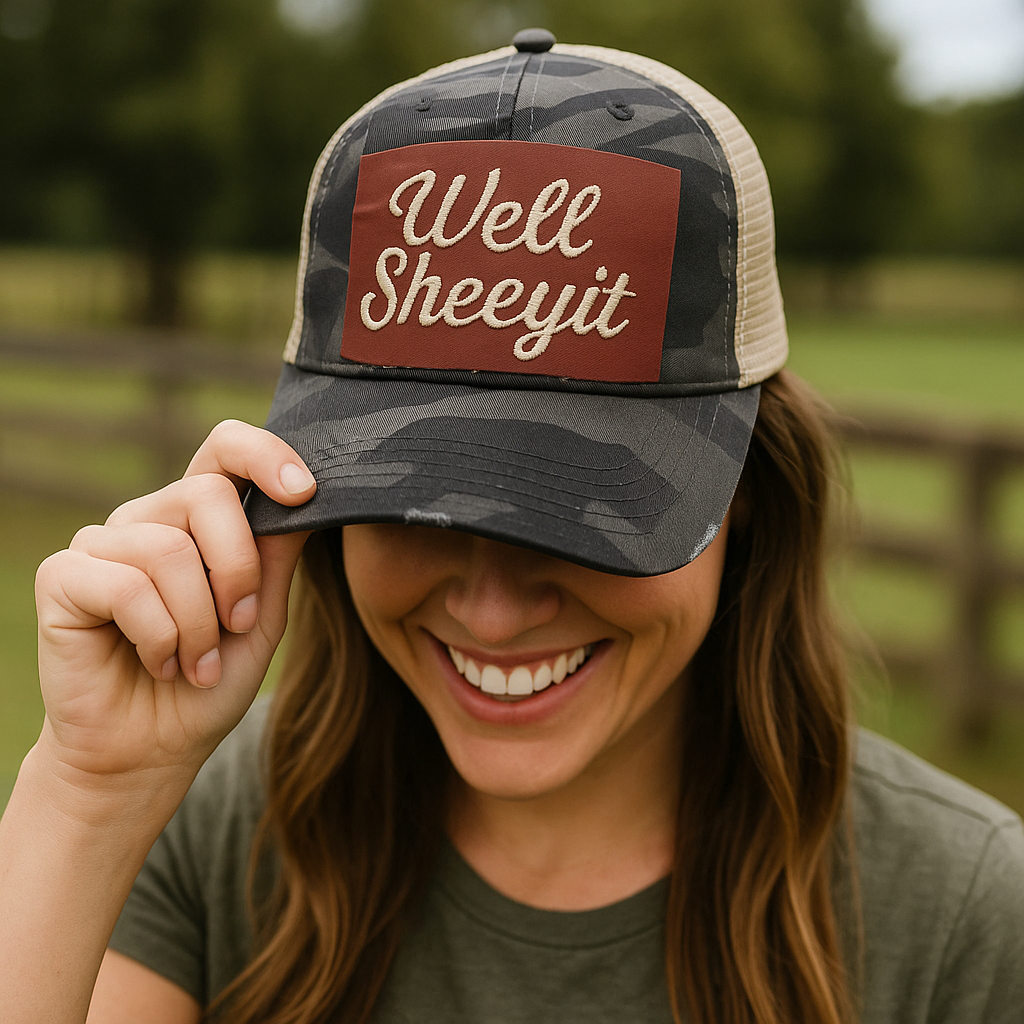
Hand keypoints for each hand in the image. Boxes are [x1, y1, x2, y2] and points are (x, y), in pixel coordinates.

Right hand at [33, 420, 314, 804]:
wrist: (151, 751)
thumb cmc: (209, 682)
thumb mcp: (262, 617)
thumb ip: (275, 556)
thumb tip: (305, 492)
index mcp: (197, 520)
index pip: (224, 449)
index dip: (264, 455)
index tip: (304, 491)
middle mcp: (147, 519)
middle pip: (207, 496)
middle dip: (238, 571)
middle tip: (237, 626)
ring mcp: (101, 544)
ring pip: (169, 549)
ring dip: (198, 623)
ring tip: (194, 662)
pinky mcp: (62, 577)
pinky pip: (127, 586)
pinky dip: (159, 637)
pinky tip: (158, 663)